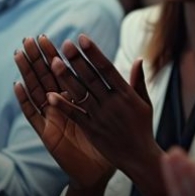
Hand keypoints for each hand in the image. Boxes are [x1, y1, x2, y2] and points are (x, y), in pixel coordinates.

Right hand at [14, 35, 115, 189]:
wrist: (100, 174)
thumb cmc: (110, 143)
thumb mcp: (120, 113)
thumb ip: (129, 86)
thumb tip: (140, 60)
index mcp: (80, 100)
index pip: (69, 72)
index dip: (63, 55)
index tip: (57, 36)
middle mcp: (64, 106)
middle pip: (49, 76)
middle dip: (41, 57)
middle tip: (33, 37)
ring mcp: (54, 118)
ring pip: (37, 90)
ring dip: (29, 71)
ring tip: (20, 53)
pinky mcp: (47, 133)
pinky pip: (33, 115)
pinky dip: (24, 100)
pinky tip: (17, 84)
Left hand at [41, 35, 162, 195]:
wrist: (139, 157)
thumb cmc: (142, 127)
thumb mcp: (144, 102)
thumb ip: (138, 80)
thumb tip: (138, 58)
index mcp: (126, 94)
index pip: (107, 68)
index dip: (93, 52)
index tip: (82, 38)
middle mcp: (113, 103)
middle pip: (91, 78)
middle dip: (77, 60)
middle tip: (64, 44)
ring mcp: (101, 117)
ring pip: (80, 93)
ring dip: (66, 77)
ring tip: (53, 62)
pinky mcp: (91, 130)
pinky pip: (75, 115)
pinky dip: (63, 105)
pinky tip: (50, 94)